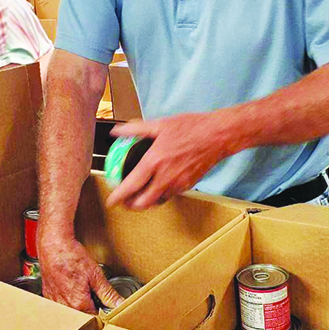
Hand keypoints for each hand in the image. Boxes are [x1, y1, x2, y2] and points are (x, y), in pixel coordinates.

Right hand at [38, 232, 122, 313]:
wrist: (53, 246)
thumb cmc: (71, 257)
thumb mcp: (95, 275)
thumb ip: (108, 294)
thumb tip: (119, 305)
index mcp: (79, 304)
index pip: (96, 318)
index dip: (103, 312)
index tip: (105, 304)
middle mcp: (65, 307)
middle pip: (83, 316)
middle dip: (91, 308)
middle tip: (93, 292)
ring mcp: (54, 302)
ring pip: (72, 311)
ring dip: (78, 303)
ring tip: (80, 287)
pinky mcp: (49, 296)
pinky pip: (61, 305)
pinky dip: (67, 298)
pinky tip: (70, 286)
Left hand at [107, 113, 227, 209]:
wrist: (217, 136)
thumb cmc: (191, 128)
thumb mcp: (160, 124)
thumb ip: (135, 129)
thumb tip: (117, 131)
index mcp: (154, 161)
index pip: (131, 186)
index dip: (118, 197)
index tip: (111, 201)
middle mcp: (165, 177)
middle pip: (143, 202)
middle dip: (130, 205)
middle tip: (124, 201)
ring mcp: (178, 184)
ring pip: (157, 201)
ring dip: (146, 202)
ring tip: (139, 196)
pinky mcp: (188, 186)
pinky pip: (170, 195)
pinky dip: (161, 195)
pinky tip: (158, 186)